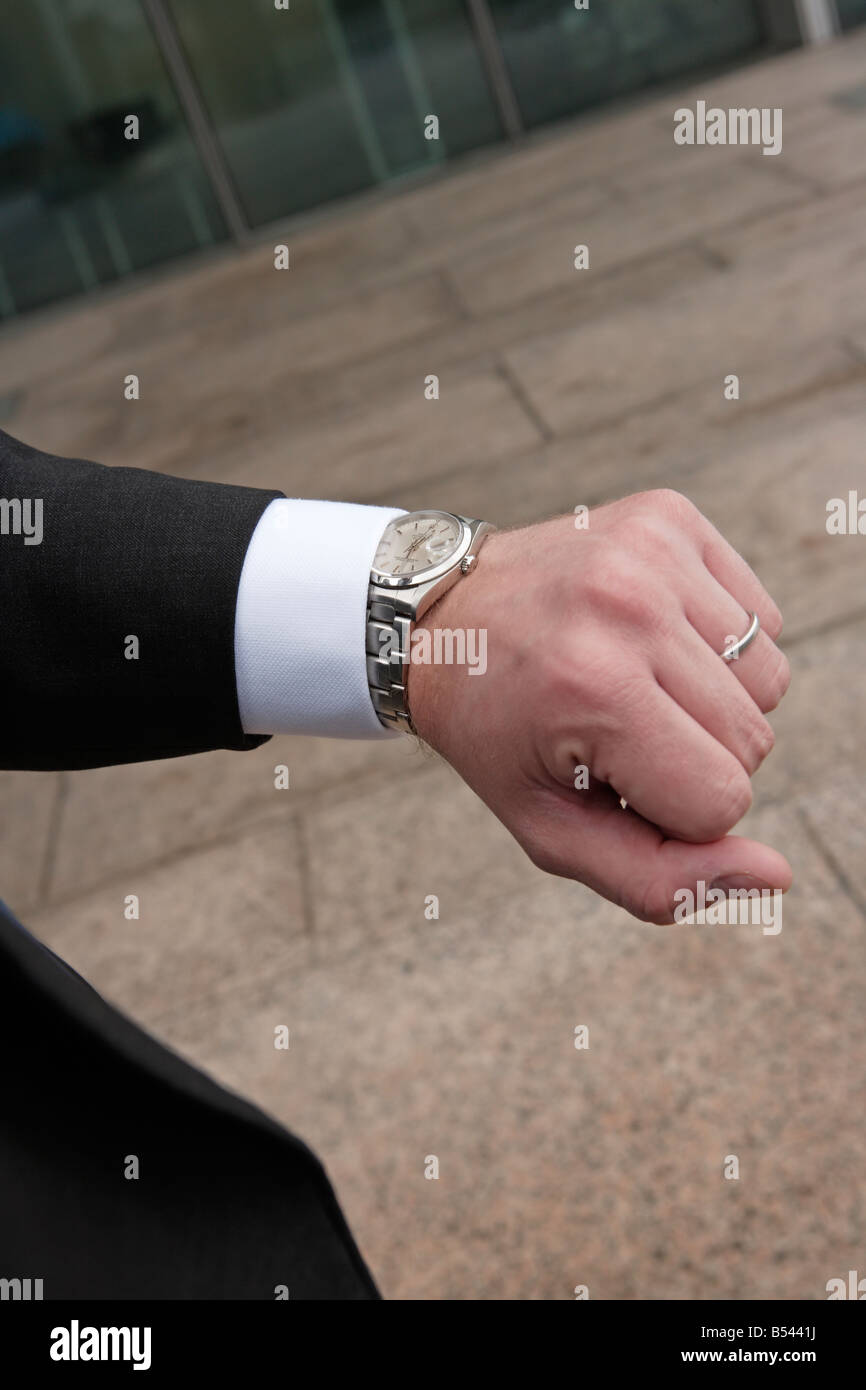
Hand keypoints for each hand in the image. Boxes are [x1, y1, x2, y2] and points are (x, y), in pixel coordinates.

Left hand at [407, 490, 791, 922]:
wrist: (442, 616)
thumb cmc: (497, 733)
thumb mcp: (550, 829)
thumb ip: (658, 878)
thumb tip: (778, 876)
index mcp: (592, 690)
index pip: (721, 799)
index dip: (673, 808)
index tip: (611, 775)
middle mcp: (628, 608)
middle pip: (753, 741)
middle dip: (694, 757)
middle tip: (615, 729)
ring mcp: (652, 552)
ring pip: (769, 682)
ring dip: (713, 701)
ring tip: (635, 681)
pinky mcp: (671, 517)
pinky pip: (763, 619)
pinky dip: (718, 644)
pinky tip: (650, 637)